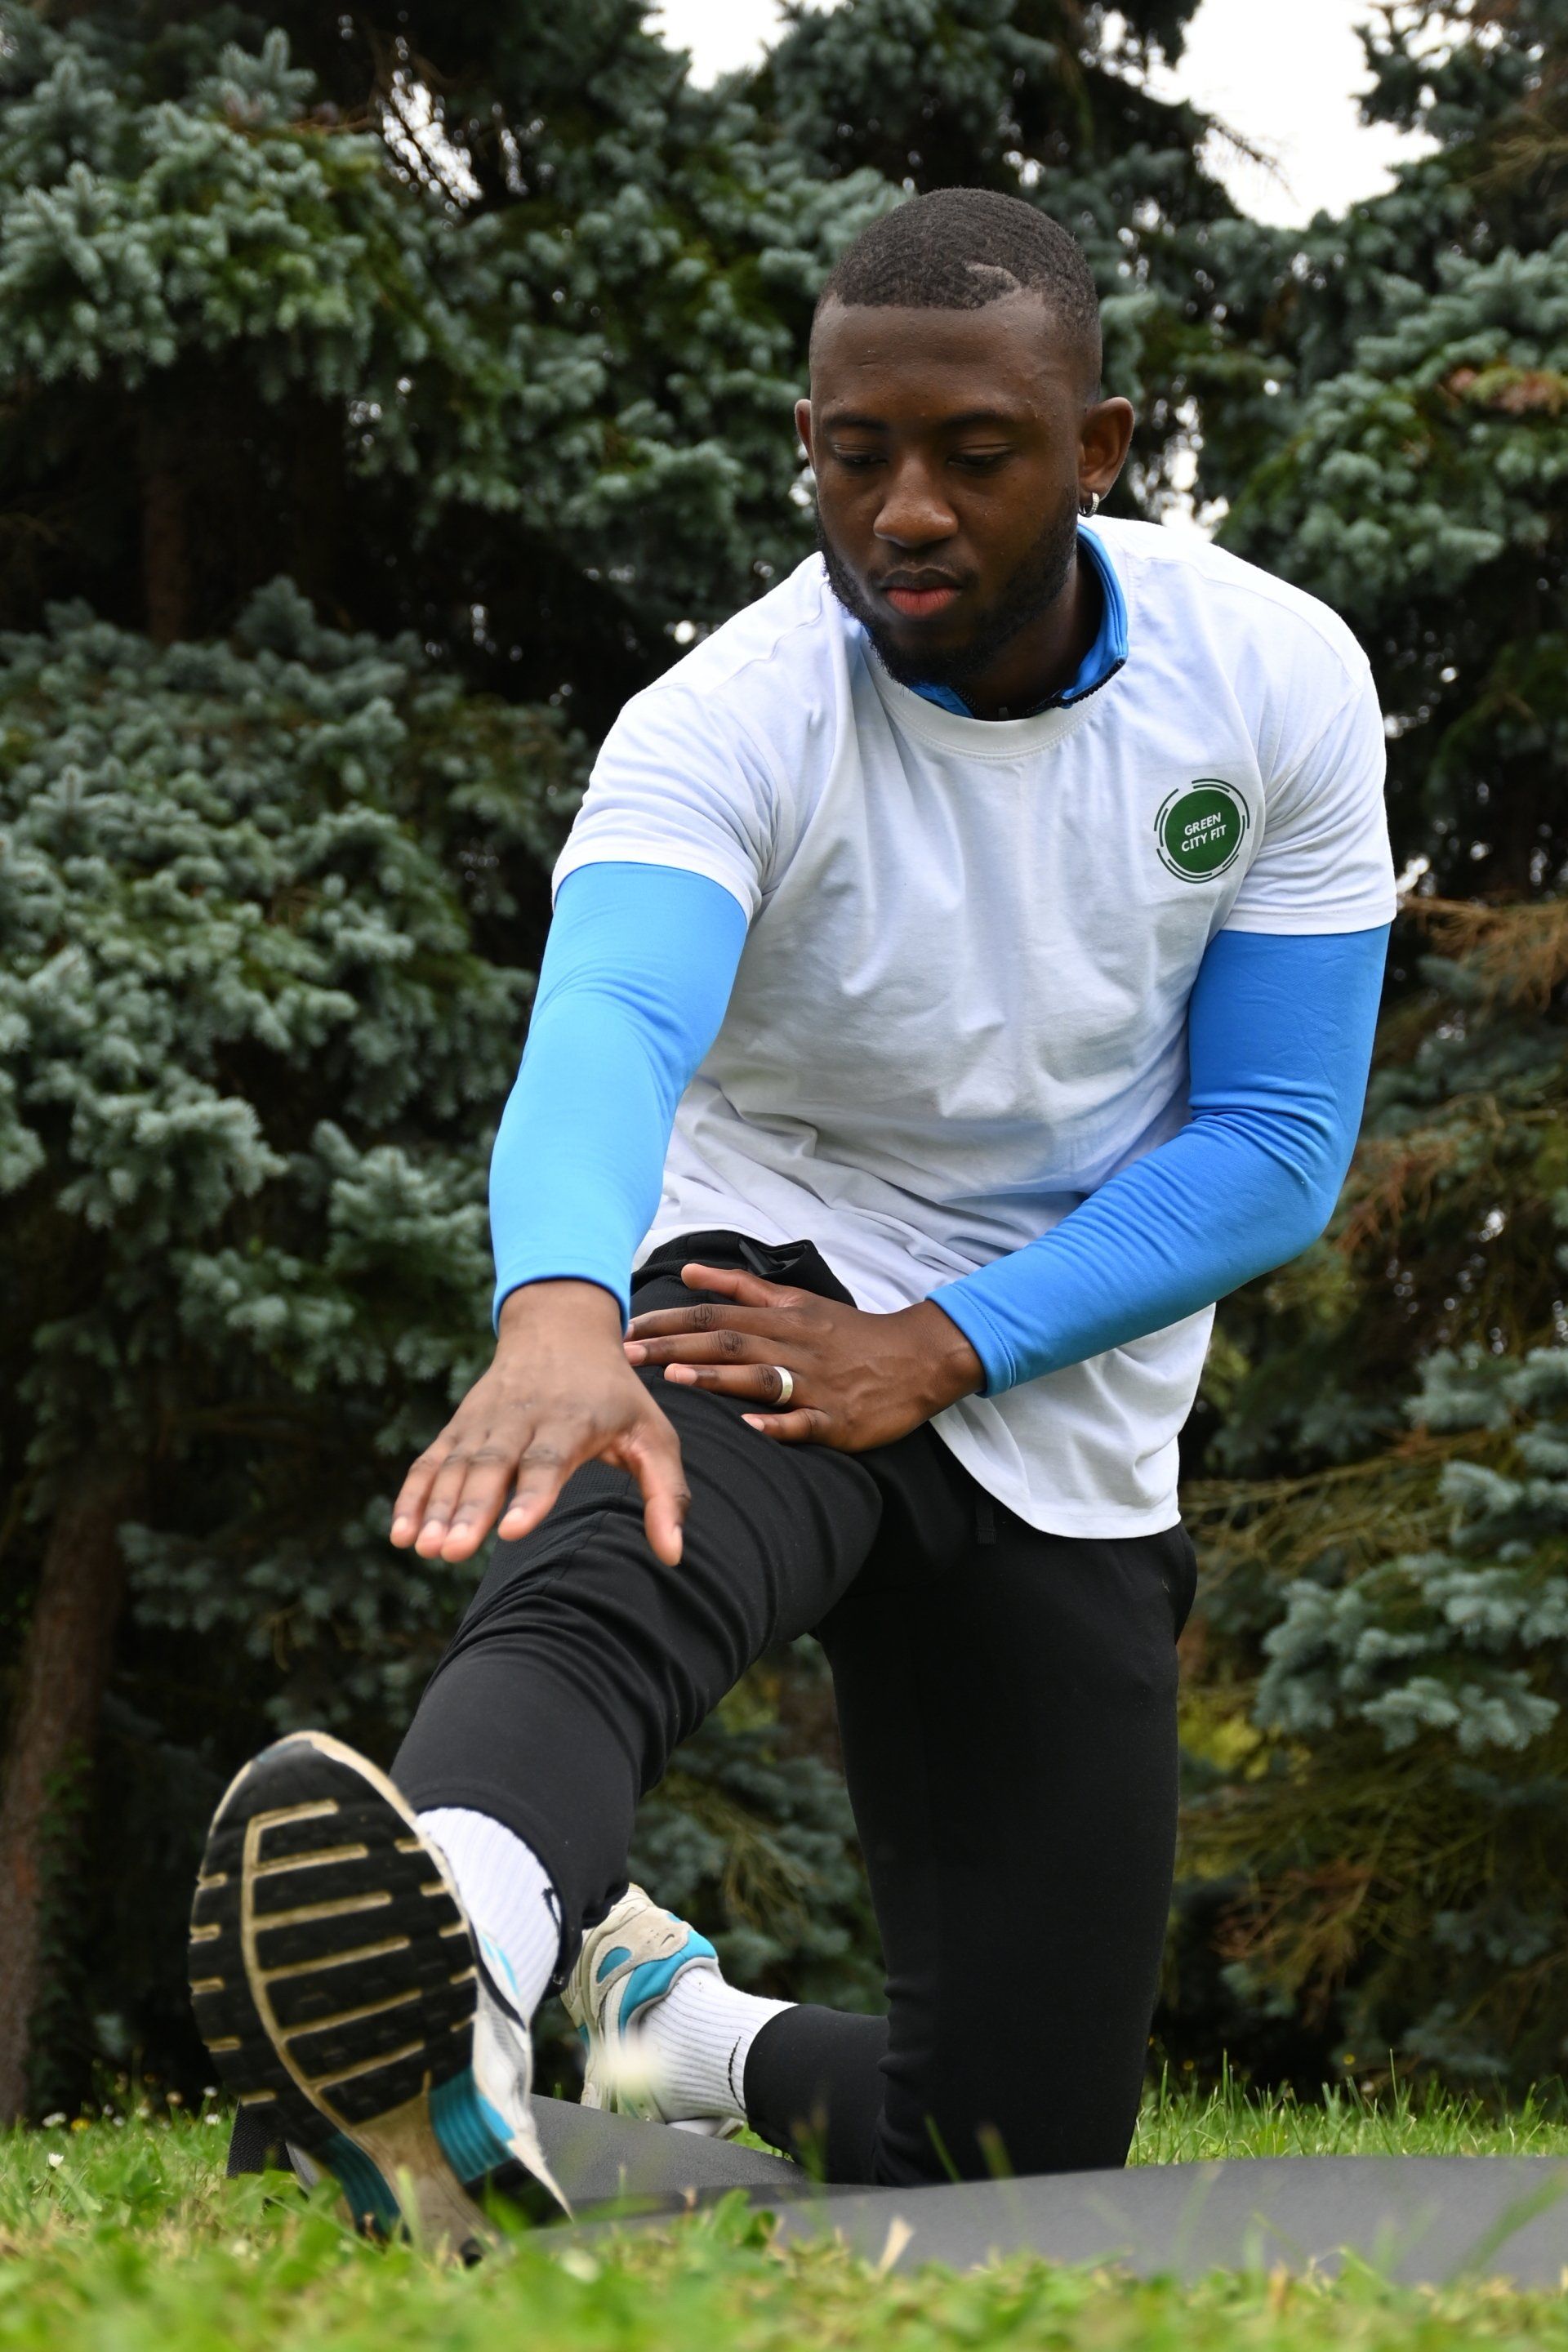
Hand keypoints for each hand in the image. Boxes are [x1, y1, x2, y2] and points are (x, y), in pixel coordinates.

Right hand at [389, 1280, 689, 1565]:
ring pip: (457, 1465)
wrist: (561, 1326)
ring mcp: (486, 1419)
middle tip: (452, 1552)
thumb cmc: (616, 1394)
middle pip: (493, 1466)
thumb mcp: (654, 1433)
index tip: (511, 1531)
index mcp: (574, 1418)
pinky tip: (400, 1533)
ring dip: (437, 1507)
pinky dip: (413, 1494)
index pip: (548, 1460)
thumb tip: (674, 1556)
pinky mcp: (461, 1424)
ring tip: (424, 1549)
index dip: (530, 1495)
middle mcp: (524, 1416)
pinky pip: (432, 1460)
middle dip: (471, 1509)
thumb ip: (665, 1494)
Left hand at [623, 1261, 983, 1449]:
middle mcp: (794, 1346)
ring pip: (761, 1376)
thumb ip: (743, 1287)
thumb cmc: (849, 1333)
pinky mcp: (838, 1419)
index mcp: (783, 1318)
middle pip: (729, 1341)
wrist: (917, 1357)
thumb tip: (691, 1272)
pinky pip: (806, 1420)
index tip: (628, 1328)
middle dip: (676, 1346)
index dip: (671, 1320)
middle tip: (629, 1354)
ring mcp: (816, 1384)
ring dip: (718, 1376)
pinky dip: (779, 1422)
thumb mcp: (798, 1300)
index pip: (716, 1314)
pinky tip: (751, 1426)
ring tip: (677, 1376)